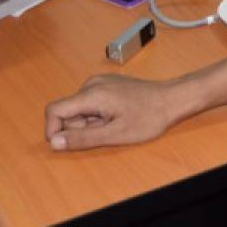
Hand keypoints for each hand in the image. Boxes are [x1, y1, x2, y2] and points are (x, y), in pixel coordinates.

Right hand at [44, 74, 177, 150]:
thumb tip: (54, 143)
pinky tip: (117, 117)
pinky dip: (98, 115)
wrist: (172, 99)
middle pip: (67, 111)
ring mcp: (100, 82)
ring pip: (79, 108)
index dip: (54, 130)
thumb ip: (82, 138)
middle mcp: (91, 84)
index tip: (67, 144)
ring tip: (114, 124)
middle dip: (78, 128)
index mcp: (91, 94)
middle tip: (105, 133)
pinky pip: (91, 103)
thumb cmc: (148, 117)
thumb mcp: (114, 134)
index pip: (54, 110)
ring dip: (90, 122)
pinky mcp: (107, 84)